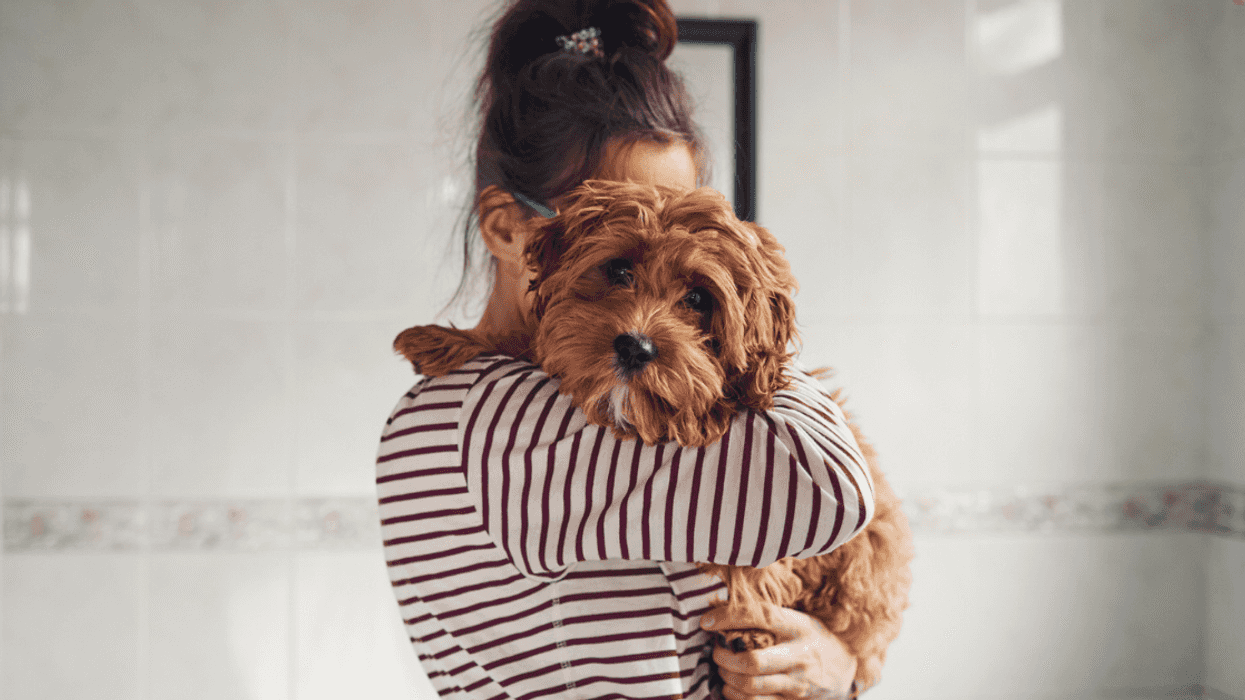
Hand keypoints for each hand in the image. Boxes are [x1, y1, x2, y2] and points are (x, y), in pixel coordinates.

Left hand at [701, 602, 856, 699]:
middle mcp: (800, 655)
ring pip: (751, 687)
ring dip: (727, 679)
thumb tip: (724, 607)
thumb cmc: (815, 639)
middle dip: (724, 658)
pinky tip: (732, 689)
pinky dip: (737, 697)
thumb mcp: (801, 621)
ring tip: (722, 671)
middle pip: (753, 661)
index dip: (730, 616)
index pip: (762, 616)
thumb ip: (771, 617)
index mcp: (800, 627)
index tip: (707, 621)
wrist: (848, 670)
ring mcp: (798, 683)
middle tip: (715, 652)